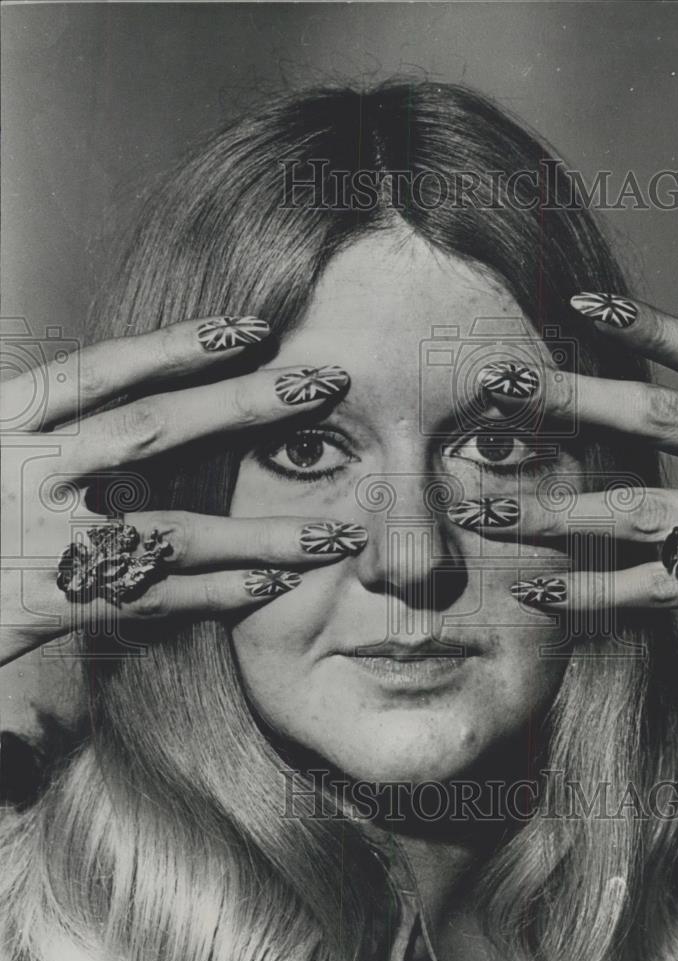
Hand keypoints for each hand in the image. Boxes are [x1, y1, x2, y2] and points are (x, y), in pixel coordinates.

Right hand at [0, 316, 366, 664]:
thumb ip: (48, 424)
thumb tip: (127, 401)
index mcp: (2, 420)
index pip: (101, 370)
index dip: (179, 345)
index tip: (252, 329)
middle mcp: (20, 469)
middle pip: (152, 430)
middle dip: (244, 406)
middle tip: (326, 384)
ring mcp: (34, 540)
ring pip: (171, 529)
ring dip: (260, 530)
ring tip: (336, 530)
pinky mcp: (40, 608)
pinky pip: (150, 599)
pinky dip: (216, 593)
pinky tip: (274, 585)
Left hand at [457, 294, 677, 637]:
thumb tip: (666, 411)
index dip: (652, 326)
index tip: (584, 305)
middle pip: (659, 420)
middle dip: (574, 399)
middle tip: (501, 384)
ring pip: (636, 509)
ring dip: (555, 509)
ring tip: (485, 505)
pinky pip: (650, 589)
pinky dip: (589, 591)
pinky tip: (534, 587)